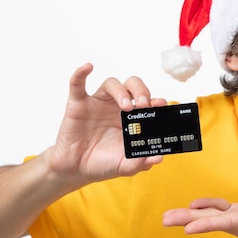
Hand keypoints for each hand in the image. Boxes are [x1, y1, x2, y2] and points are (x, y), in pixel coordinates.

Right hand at [49, 63, 166, 187]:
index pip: (146, 101)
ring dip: (120, 90)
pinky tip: (88, 67)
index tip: (161, 105)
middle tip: (144, 104)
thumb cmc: (102, 163)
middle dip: (141, 91)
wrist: (76, 170)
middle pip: (132, 86)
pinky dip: (81, 73)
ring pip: (111, 83)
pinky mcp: (78, 104)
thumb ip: (141, 162)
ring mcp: (97, 103)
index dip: (155, 100)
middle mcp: (116, 107)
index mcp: (131, 118)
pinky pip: (77, 84)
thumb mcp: (125, 165)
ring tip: (126, 105)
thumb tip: (159, 157)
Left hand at [163, 198, 237, 237]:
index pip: (228, 223)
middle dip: (187, 220)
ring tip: (166, 217)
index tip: (189, 227)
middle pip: (210, 221)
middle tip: (164, 221)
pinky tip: (193, 205)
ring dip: (187, 215)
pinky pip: (217, 210)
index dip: (209, 224)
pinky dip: (205, 207)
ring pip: (209, 216)